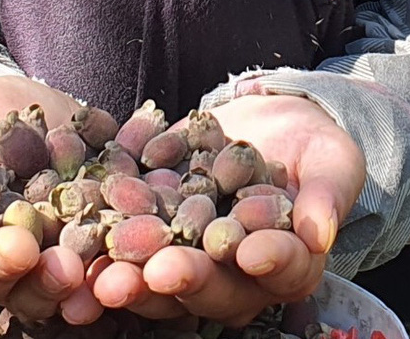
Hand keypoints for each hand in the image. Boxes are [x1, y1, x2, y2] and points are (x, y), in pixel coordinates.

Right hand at [0, 75, 86, 320]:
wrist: (40, 113)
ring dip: (51, 287)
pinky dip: (99, 283)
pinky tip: (115, 276)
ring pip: (34, 293)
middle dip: (3, 266)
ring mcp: (34, 264)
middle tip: (23, 250)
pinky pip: (89, 281)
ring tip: (69, 269)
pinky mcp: (80, 256)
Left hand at [88, 94, 363, 327]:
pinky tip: (75, 219)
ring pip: (155, 275)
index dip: (266, 263)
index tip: (250, 251)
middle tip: (157, 272)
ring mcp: (184, 255)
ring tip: (102, 274)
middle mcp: (231, 275)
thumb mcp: (333, 162)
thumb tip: (321, 233)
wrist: (267, 123)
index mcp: (285, 268)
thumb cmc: (314, 149)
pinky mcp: (148, 227)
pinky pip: (121, 232)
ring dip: (128, 276)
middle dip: (180, 278)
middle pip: (207, 286)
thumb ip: (327, 195)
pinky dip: (96, 229)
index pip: (278, 271)